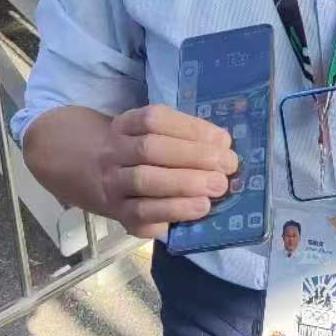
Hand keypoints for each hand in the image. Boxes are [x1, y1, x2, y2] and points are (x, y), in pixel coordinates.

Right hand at [98, 104, 238, 238]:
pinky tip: (198, 208)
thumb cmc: (149, 157)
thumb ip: (190, 137)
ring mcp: (113, 186)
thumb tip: (222, 145)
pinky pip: (143, 214)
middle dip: (193, 156)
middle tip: (227, 166)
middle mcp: (114, 153)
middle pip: (148, 149)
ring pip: (143, 181)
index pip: (154, 120)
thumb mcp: (162, 137)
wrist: (109, 185)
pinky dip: (174, 210)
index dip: (191, 129)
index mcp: (126, 125)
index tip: (223, 142)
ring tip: (217, 187)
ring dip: (185, 184)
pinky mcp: (121, 216)